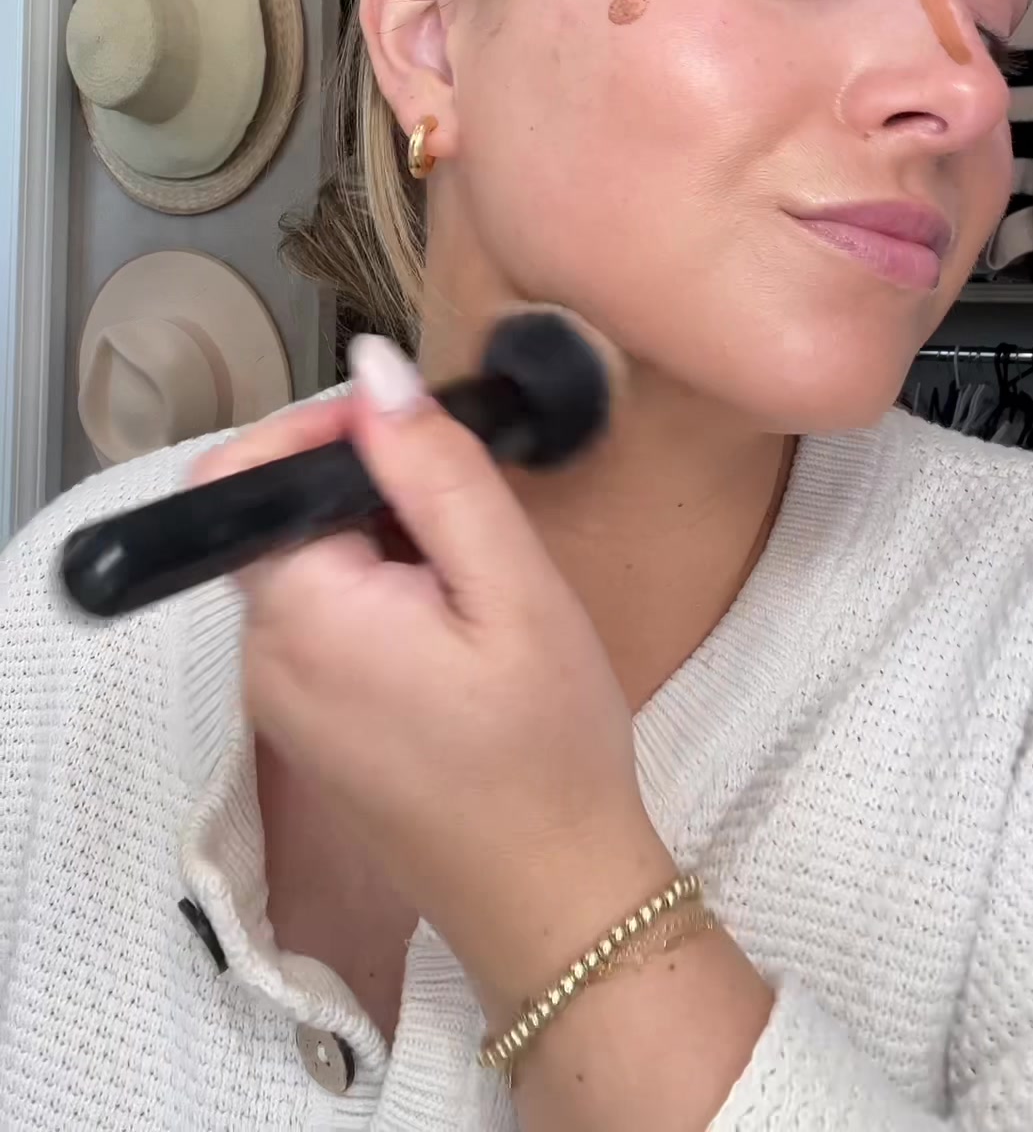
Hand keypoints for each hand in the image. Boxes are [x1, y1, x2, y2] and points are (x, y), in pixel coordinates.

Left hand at [190, 339, 672, 1010]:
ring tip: (471, 578)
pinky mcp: (308, 723)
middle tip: (466, 515)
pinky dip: (378, 593)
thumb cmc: (546, 748)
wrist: (552, 898)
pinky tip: (455, 627)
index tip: (417, 437)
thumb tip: (374, 367)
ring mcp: (278, 698)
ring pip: (304, 561)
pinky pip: (319, 618)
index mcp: (298, 614)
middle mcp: (261, 657)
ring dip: (378, 539)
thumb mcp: (513, 586)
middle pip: (275, 513)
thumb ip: (435, 471)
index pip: (246, 473)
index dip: (323, 429)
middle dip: (364, 486)